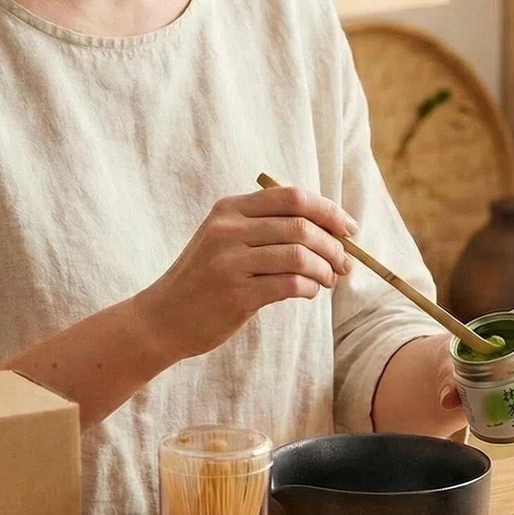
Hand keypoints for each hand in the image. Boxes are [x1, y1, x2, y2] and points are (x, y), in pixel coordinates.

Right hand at [139, 185, 356, 360]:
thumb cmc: (205, 278)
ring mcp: (230, 262)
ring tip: (328, 280)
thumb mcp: (225, 238)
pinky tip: (309, 292)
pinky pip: (291, 285)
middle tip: (344, 263)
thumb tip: (330, 227)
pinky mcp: (236, 295)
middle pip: (301, 226)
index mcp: (229, 209)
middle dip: (334, 245)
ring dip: (325, 270)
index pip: (292, 197)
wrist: (164, 317)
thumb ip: (266, 226)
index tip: (349, 228)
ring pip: (300, 256)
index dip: (328, 210)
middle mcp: (228, 230)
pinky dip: (310, 288)